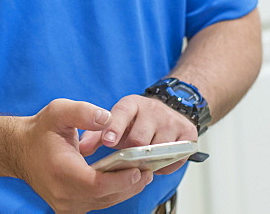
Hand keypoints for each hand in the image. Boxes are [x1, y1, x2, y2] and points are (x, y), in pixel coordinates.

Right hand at [12, 98, 154, 212]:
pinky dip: (112, 193)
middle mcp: (63, 194)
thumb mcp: (59, 111)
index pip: (98, 185)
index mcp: (61, 171)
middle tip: (147, 169)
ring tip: (141, 173)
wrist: (19, 149)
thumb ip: (84, 112)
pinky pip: (97, 204)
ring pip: (104, 203)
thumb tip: (107, 118)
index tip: (138, 169)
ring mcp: (65, 204)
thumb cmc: (40, 132)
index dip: (121, 180)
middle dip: (129, 184)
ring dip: (124, 190)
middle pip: (105, 197)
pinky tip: (123, 180)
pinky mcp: (68, 207)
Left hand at [78, 94, 197, 175]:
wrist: (169, 112)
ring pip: (158, 149)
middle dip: (132, 152)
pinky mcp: (188, 134)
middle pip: (140, 138)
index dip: (114, 128)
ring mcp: (172, 121)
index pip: (121, 114)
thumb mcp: (116, 122)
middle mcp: (153, 109)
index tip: (107, 142)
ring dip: (149, 159)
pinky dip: (166, 165)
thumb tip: (81, 149)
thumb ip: (96, 135)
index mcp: (132, 104)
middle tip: (128, 158)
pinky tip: (158, 162)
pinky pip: (175, 158)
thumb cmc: (136, 122)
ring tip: (142, 160)